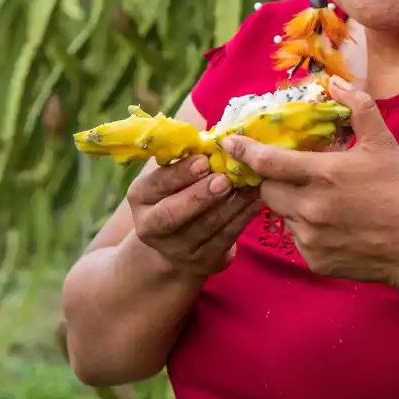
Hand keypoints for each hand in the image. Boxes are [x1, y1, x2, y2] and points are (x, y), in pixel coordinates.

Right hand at [126, 155, 261, 277]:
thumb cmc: (179, 193)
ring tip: (250, 184)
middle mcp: (151, 227)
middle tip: (224, 179)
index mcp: (140, 197)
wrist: (177, 245)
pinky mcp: (204, 263)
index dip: (180, 174)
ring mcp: (178, 250)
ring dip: (231, 204)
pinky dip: (244, 218)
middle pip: (173, 214)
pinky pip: (227, 239)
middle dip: (200, 195)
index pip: (156, 185)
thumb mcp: (171, 177)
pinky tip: (257, 200)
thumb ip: (187, 159)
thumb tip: (218, 136)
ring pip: (206, 227)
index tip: (203, 160)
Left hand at [221, 76, 398, 284]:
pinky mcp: (314, 261)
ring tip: (323, 200)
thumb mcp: (384, 144)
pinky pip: (297, 239)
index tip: (229, 143)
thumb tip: (336, 83)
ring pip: (282, 215)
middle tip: (295, 173)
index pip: (267, 162)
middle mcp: (309, 208)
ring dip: (292, 204)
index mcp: (322, 175)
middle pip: (267, 190)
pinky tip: (334, 224)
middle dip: (274, 179)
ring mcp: (309, 238)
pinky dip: (307, 229)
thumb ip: (358, 109)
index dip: (244, 151)